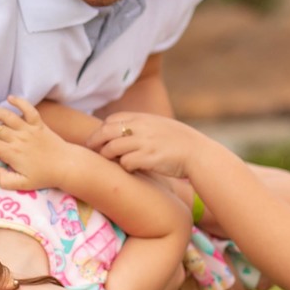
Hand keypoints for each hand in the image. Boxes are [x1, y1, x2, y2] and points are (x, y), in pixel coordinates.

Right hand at [0, 96, 76, 190]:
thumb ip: (5, 181)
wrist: (67, 166)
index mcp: (12, 153)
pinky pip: (28, 109)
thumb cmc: (44, 176)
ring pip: (6, 115)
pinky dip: (19, 101)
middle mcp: (18, 138)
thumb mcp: (23, 185)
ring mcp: (29, 129)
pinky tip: (9, 98)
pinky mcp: (39, 123)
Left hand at [86, 112, 202, 178]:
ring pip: (112, 148)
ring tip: (109, 162)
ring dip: (107, 156)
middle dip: (95, 141)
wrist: (199, 153)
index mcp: (144, 118)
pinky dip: (123, 167)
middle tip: (91, 151)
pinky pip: (125, 162)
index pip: (112, 120)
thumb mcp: (160, 126)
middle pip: (106, 131)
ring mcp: (145, 143)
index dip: (102, 129)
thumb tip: (124, 131)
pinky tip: (129, 170)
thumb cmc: (180, 142)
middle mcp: (142, 128)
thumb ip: (142, 126)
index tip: (99, 139)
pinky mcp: (149, 158)